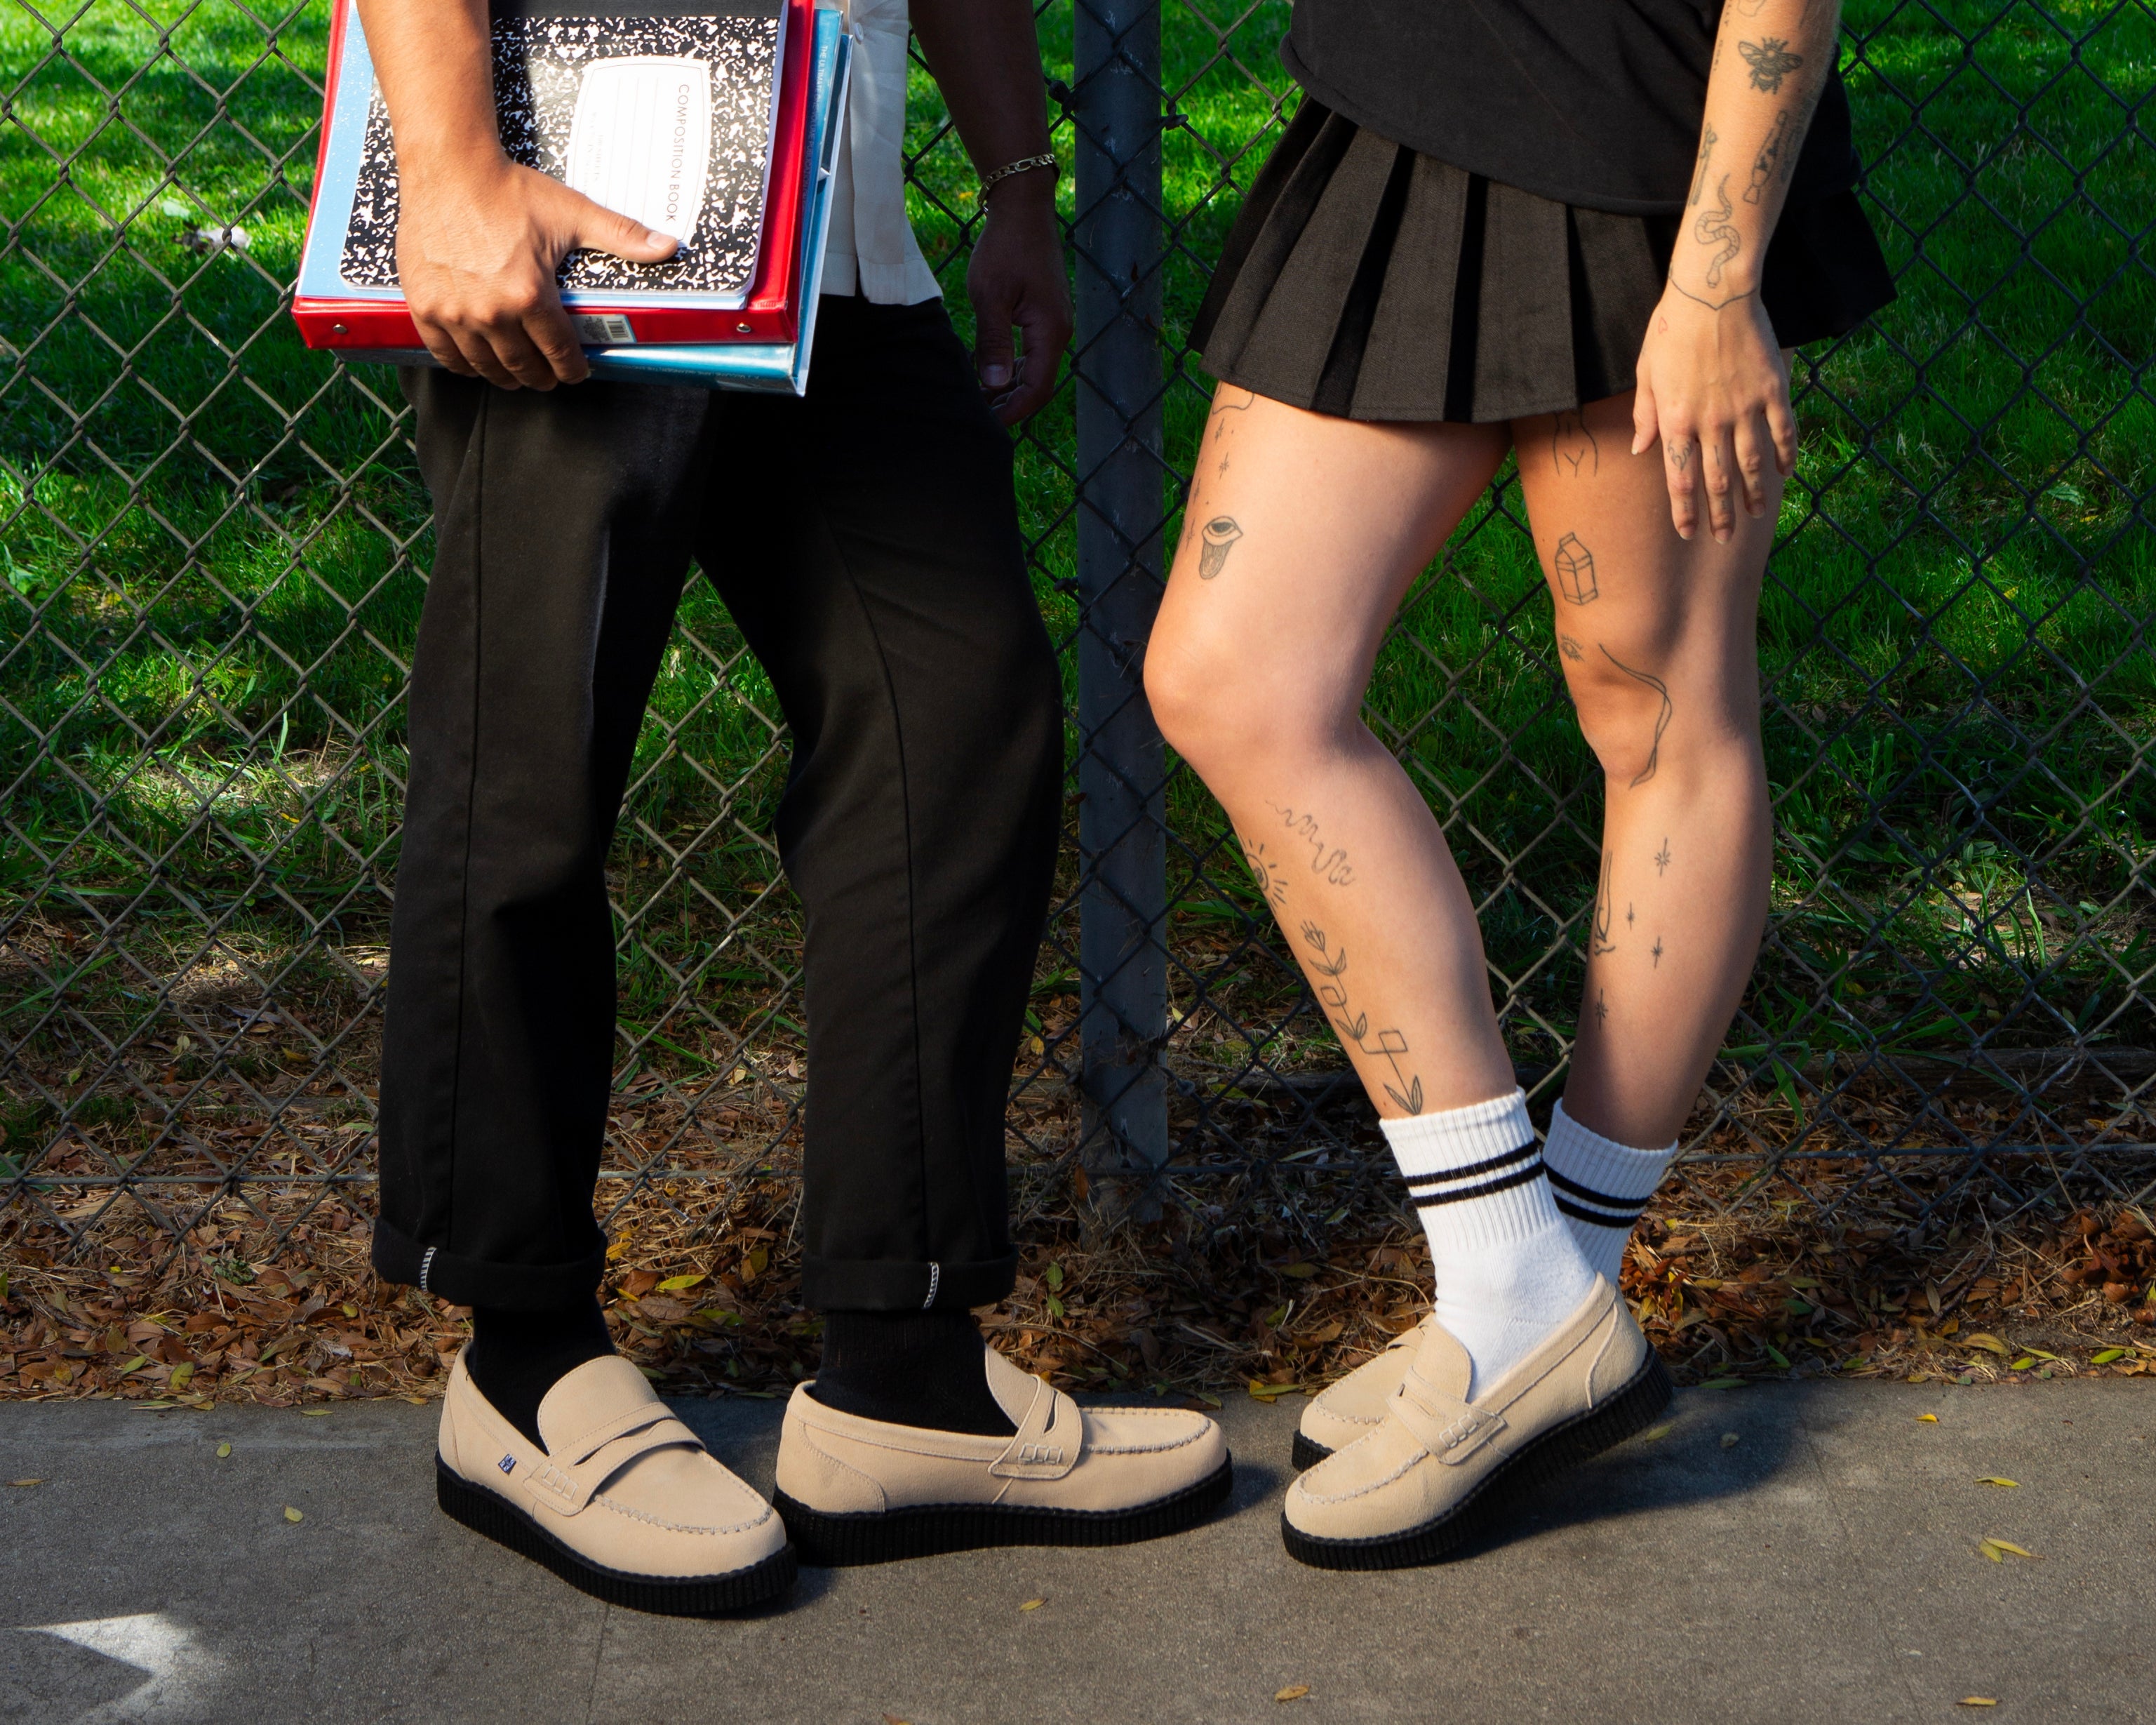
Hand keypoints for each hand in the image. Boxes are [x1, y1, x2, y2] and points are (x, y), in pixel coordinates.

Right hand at [395, 156, 677, 389]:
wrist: (449, 167)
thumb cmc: (508, 189)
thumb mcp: (572, 213)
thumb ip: (621, 236)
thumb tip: (668, 247)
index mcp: (530, 295)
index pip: (559, 354)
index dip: (572, 369)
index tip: (575, 373)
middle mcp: (491, 311)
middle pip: (523, 368)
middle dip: (541, 377)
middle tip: (548, 377)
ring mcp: (455, 312)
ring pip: (486, 368)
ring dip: (505, 377)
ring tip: (516, 375)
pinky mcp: (425, 306)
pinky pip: (445, 355)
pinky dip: (463, 365)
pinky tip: (477, 364)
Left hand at [964, 179, 1070, 424]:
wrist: (1022, 208)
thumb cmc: (1005, 247)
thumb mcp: (991, 296)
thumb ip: (993, 342)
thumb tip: (994, 384)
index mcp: (1050, 331)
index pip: (1037, 388)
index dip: (1014, 411)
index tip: (988, 424)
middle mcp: (1058, 331)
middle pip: (1038, 383)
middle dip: (1010, 404)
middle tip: (978, 417)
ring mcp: (1054, 322)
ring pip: (1035, 368)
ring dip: (1010, 386)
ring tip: (980, 399)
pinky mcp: (1045, 313)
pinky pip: (1032, 351)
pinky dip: (1013, 366)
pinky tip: (988, 371)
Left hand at [1630, 284, 1796, 541]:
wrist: (1714, 293)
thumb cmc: (1672, 329)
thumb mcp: (1646, 372)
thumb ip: (1644, 415)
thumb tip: (1639, 449)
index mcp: (1676, 421)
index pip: (1680, 480)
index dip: (1685, 511)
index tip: (1689, 533)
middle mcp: (1710, 422)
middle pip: (1717, 480)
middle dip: (1720, 514)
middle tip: (1722, 539)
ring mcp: (1744, 408)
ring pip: (1751, 463)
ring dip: (1753, 494)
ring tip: (1754, 516)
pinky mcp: (1772, 390)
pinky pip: (1782, 431)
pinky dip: (1785, 456)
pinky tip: (1785, 475)